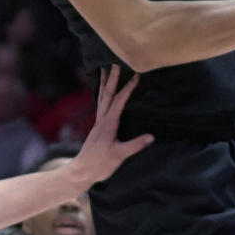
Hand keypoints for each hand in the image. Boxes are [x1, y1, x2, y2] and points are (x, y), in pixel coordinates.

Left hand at [68, 64, 152, 186]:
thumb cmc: (100, 164)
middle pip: (107, 95)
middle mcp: (102, 119)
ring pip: (101, 98)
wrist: (82, 171)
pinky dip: (102, 95)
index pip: (119, 101)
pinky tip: (103, 94)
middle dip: (111, 79)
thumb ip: (135, 145)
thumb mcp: (119, 155)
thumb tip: (152, 136)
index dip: (128, 88)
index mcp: (108, 123)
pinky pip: (100, 105)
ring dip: (104, 84)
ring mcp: (98, 123)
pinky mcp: (98, 128)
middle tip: (114, 64)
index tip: (136, 76)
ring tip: (103, 70)